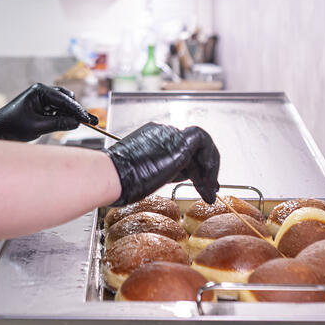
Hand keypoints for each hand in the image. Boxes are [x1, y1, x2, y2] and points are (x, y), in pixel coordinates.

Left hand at [0, 83, 97, 141]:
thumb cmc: (14, 126)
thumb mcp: (38, 127)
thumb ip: (59, 123)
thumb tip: (77, 122)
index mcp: (40, 91)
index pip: (64, 99)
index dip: (78, 110)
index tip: (88, 119)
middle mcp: (42, 91)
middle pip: (67, 98)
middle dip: (74, 111)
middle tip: (84, 123)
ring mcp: (42, 98)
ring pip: (63, 104)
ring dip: (68, 114)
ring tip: (72, 125)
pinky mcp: (41, 106)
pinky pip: (57, 109)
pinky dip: (62, 116)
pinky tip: (64, 124)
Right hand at [103, 122, 219, 205]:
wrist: (114, 175)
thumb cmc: (120, 180)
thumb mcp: (144, 175)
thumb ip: (160, 171)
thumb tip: (172, 179)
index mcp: (151, 139)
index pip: (180, 150)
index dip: (193, 168)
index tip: (200, 183)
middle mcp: (162, 133)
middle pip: (193, 148)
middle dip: (205, 170)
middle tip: (210, 189)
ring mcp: (171, 135)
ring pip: (201, 146)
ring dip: (209, 170)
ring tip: (209, 190)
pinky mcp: (180, 143)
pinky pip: (204, 144)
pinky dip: (210, 161)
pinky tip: (207, 180)